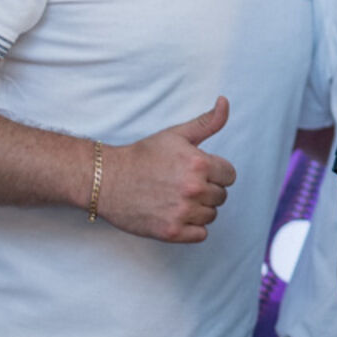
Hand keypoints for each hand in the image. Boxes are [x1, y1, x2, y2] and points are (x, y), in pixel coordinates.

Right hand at [99, 97, 237, 242]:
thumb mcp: (176, 135)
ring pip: (211, 215)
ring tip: (176, 198)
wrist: (107, 180)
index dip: (214, 173)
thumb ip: (207, 122)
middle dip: (206, 190)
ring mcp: (182, 212)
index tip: (196, 172)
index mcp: (198, 164)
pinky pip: (201, 235)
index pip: (229, 176)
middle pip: (221, 196)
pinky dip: (191, 228)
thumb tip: (225, 102)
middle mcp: (193, 189)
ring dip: (199, 209)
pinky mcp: (171, 232)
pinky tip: (175, 214)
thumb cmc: (142, 157)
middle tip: (181, 185)